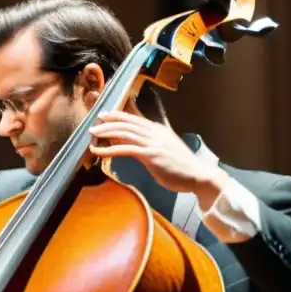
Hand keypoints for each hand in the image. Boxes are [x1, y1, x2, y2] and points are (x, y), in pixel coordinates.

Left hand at [88, 111, 227, 196]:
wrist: (198, 176)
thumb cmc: (181, 166)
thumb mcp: (164, 148)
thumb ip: (148, 142)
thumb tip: (128, 140)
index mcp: (159, 129)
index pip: (134, 118)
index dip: (118, 115)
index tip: (104, 115)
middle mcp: (155, 132)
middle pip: (127, 123)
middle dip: (108, 122)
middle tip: (94, 124)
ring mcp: (153, 143)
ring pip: (124, 133)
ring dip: (106, 133)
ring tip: (92, 135)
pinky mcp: (151, 155)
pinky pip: (126, 149)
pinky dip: (109, 149)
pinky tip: (98, 151)